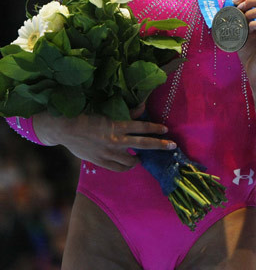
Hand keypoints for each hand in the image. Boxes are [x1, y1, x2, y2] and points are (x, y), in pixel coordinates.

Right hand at [32, 111, 174, 171]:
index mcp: (117, 125)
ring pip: (131, 160)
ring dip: (139, 159)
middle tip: (172, 146)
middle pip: (143, 144)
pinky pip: (118, 168)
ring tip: (142, 158)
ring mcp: (108, 153)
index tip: (166, 130)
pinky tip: (130, 164)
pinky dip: (126, 167)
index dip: (155, 129)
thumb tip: (143, 106)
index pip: (142, 127)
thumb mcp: (107, 113)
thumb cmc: (87, 117)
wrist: (65, 129)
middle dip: (160, 145)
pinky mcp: (100, 162)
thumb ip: (126, 113)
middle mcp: (115, 140)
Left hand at [234, 0, 255, 86]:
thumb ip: (239, 19)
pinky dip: (253, 23)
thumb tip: (227, 5)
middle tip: (238, 7)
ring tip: (242, 17)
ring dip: (252, 10)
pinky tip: (246, 29)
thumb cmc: (250, 52)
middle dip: (251, 0)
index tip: (236, 1)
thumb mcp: (242, 32)